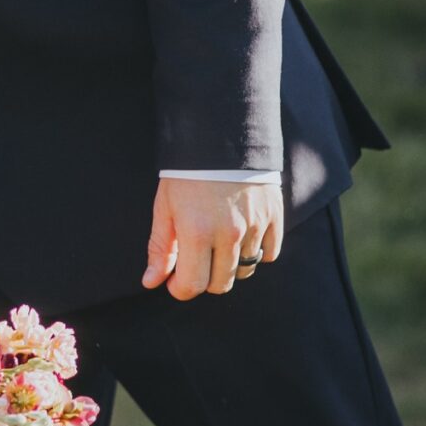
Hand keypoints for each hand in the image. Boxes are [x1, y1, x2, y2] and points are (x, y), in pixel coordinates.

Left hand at [142, 177, 283, 299]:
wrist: (220, 136)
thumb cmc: (186, 174)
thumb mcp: (165, 207)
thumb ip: (160, 248)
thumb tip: (151, 282)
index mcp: (197, 232)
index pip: (193, 285)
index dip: (180, 289)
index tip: (175, 281)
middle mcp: (229, 233)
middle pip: (221, 284)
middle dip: (204, 280)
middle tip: (195, 261)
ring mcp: (255, 226)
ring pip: (246, 271)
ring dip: (230, 267)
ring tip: (218, 246)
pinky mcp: (274, 216)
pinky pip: (269, 254)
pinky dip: (257, 253)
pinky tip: (242, 238)